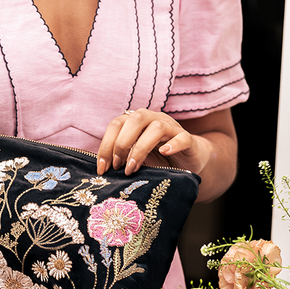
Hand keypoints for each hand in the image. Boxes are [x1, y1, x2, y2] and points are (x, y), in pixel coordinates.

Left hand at [97, 108, 211, 176]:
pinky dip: (173, 144)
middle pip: (136, 119)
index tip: (102, 167)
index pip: (117, 123)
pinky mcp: (189, 140)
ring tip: (133, 168)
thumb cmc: (158, 158)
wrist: (188, 160)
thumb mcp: (135, 157)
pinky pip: (183, 137)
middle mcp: (154, 119)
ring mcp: (172, 128)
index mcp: (137, 121)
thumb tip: (101, 170)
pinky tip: (164, 153)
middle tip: (117, 166)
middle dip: (122, 143)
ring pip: (157, 127)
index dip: (106, 144)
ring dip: (141, 148)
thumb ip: (121, 157)